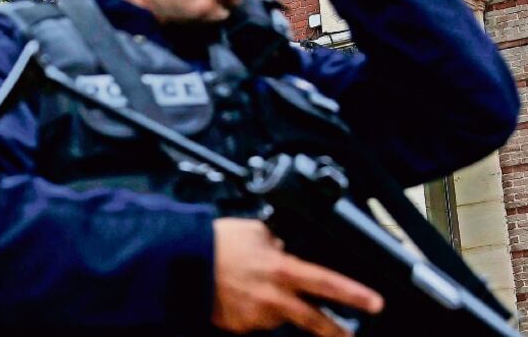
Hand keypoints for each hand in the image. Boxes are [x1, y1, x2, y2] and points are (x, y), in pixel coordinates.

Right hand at [212, 218, 382, 335]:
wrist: (182, 264)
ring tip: (253, 286)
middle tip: (350, 336)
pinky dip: (251, 309)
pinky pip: (254, 320)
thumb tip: (286, 246)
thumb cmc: (216, 243)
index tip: (375, 303)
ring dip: (276, 306)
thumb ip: (276, 241)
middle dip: (337, 331)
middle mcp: (274, 298)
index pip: (327, 283)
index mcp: (282, 270)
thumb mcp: (253, 231)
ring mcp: (257, 317)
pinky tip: (237, 294)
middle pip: (316, 320)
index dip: (354, 294)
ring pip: (279, 316)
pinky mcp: (240, 327)